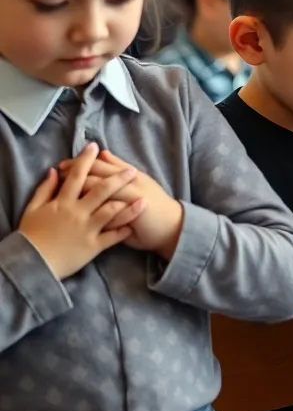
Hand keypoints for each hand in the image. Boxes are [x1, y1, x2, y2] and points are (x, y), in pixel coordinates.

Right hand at [18, 143, 144, 279]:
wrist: (32, 264)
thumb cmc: (31, 235)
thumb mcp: (33, 210)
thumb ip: (44, 189)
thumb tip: (54, 171)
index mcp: (63, 202)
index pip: (77, 176)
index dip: (85, 160)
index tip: (94, 147)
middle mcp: (77, 213)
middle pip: (101, 190)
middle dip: (118, 178)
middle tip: (131, 170)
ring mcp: (87, 229)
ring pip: (111, 212)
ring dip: (128, 203)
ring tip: (142, 196)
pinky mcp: (93, 246)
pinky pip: (113, 237)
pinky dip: (124, 230)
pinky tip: (135, 223)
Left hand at [62, 150, 183, 260]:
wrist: (172, 227)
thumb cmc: (153, 207)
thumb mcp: (138, 182)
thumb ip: (121, 169)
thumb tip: (103, 154)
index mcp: (132, 174)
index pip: (102, 163)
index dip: (82, 162)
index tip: (63, 163)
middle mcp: (130, 182)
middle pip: (98, 172)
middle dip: (76, 170)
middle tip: (58, 170)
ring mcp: (130, 196)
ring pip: (99, 186)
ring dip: (80, 185)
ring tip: (62, 187)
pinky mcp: (130, 212)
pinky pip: (106, 206)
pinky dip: (92, 206)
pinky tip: (76, 207)